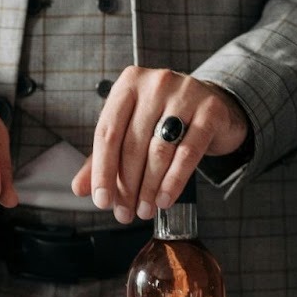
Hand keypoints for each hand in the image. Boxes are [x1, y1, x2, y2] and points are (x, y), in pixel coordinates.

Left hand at [74, 67, 248, 221]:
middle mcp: (155, 83)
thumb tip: (80, 188)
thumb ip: (105, 157)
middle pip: (132, 144)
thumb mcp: (132, 131)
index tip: (101, 200)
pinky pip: (188, 153)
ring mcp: (185, 94)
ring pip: (159, 151)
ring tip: (144, 210)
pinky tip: (165, 200)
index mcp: (128, 84)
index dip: (102, 170)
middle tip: (124, 214)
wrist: (215, 106)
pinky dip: (174, 181)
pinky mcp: (210, 111)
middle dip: (127, 186)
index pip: (107, 132)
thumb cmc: (166, 119)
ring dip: (149, 188)